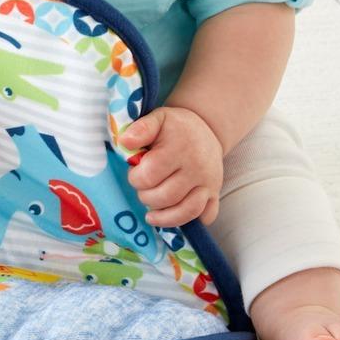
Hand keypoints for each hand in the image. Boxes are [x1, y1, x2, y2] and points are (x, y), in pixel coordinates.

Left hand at [119, 105, 224, 226]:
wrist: (207, 128)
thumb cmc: (176, 127)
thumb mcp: (158, 118)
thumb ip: (141, 129)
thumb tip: (124, 142)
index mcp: (179, 149)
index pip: (149, 176)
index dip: (135, 178)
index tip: (135, 172)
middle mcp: (197, 168)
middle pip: (165, 197)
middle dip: (146, 197)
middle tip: (144, 188)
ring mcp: (209, 183)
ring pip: (185, 211)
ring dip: (164, 217)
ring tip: (151, 214)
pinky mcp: (215, 194)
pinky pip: (205, 217)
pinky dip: (190, 221)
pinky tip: (175, 214)